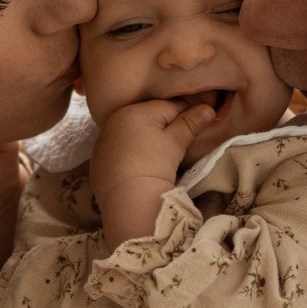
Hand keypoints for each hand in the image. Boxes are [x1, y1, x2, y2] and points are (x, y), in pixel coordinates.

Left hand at [91, 98, 216, 246]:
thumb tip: (209, 109)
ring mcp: (102, 140)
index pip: (168, 106)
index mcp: (134, 111)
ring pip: (131, 132)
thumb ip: (191, 123)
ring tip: (158, 154)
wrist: (129, 201)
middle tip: (180, 141)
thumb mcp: (176, 142)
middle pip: (148, 118)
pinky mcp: (97, 159)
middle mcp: (114, 120)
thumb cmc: (155, 166)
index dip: (187, 114)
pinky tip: (139, 164)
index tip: (198, 124)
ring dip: (145, 137)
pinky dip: (129, 152)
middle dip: (164, 125)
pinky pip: (118, 149)